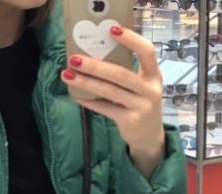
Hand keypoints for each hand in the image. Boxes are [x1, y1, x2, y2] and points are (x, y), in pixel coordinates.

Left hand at [61, 27, 164, 178]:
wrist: (149, 137)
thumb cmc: (141, 104)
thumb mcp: (142, 87)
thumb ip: (127, 73)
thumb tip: (94, 57)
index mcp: (154, 75)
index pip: (147, 52)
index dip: (131, 39)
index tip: (111, 29)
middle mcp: (150, 90)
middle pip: (120, 74)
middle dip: (94, 66)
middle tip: (73, 59)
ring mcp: (141, 106)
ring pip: (110, 91)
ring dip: (86, 83)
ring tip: (67, 75)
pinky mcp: (130, 120)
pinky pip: (105, 108)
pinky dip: (89, 102)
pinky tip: (76, 95)